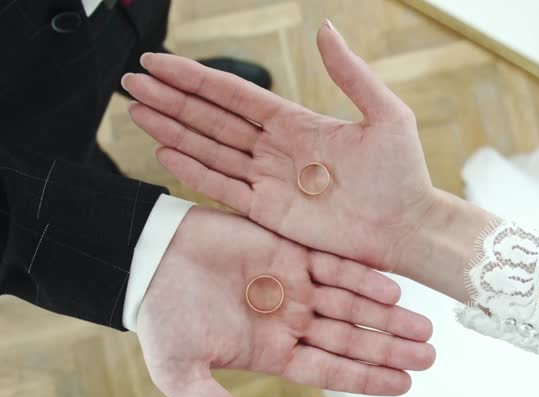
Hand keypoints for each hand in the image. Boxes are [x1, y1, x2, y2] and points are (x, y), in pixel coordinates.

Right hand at [122, 21, 434, 272]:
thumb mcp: (385, 114)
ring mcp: (268, 180)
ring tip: (137, 111)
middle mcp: (275, 149)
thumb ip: (350, 74)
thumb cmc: (403, 173)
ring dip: (172, 130)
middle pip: (211, 118)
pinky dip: (192, 171)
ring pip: (209, 149)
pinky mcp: (268, 212)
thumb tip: (324, 28)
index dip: (196, 78)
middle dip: (171, 99)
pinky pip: (222, 188)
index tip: (160, 62)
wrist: (408, 227)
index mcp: (296, 122)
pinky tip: (164, 153)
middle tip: (130, 81)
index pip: (234, 94)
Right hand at [136, 206, 434, 396]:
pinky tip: (391, 288)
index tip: (405, 385)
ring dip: (386, 314)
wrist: (146, 259)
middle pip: (350, 338)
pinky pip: (332, 266)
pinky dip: (360, 277)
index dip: (366, 378)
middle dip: (389, 347)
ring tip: (423, 325)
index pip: (329, 370)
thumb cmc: (160, 320)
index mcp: (270, 353)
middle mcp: (289, 322)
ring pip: (350, 303)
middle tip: (430, 354)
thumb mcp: (181, 373)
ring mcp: (292, 286)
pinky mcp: (287, 250)